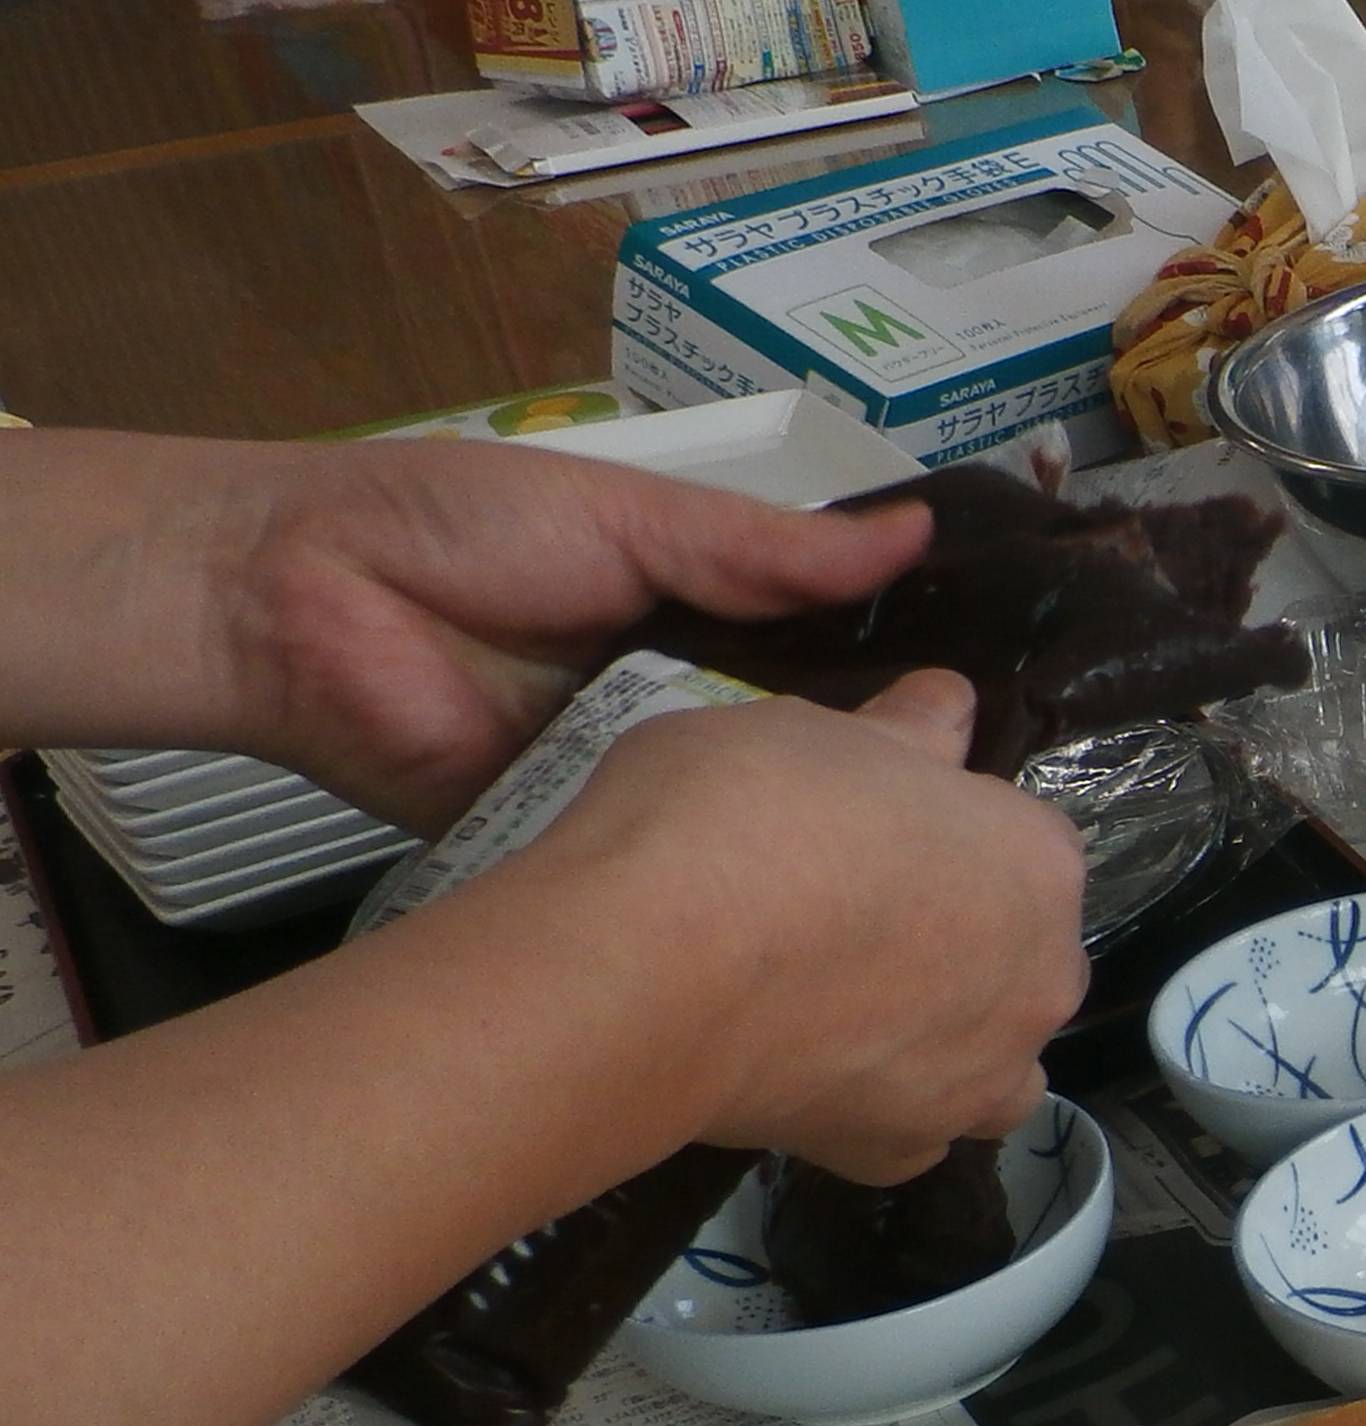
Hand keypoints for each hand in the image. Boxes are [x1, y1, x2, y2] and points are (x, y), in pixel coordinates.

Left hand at [0, 432, 934, 833]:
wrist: (299, 604)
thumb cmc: (458, 529)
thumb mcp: (636, 517)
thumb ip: (767, 549)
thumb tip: (913, 536)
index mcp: (701, 624)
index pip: (827, 667)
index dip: (904, 692)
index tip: (1007, 722)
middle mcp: (679, 711)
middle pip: (798, 756)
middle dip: (874, 781)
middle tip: (994, 822)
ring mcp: (631, 786)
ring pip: (741, 823)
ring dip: (806, 840)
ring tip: (935, 876)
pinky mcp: (577, 845)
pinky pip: (655, 869)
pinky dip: (705, 883)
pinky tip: (806, 908)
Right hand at [511, 667, 1085, 1177]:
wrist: (648, 969)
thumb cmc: (734, 819)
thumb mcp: (806, 728)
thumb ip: (900, 731)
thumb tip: (950, 704)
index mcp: (1036, 858)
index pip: (1019, 837)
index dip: (944, 830)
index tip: (870, 829)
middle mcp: (1040, 975)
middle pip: (1020, 949)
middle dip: (961, 934)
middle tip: (848, 917)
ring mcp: (983, 1073)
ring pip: (996, 1054)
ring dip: (949, 1033)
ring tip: (853, 1008)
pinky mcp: (904, 1151)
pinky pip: (917, 1128)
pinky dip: (882, 1106)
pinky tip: (817, 1076)